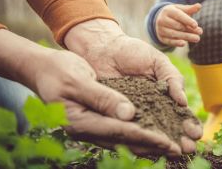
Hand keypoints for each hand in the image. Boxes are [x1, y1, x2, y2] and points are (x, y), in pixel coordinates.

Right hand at [0, 29, 180, 155]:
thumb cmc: (58, 71)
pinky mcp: (96, 121)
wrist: (43, 70)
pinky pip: (121, 132)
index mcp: (80, 122)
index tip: (169, 142)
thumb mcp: (78, 80)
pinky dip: (139, 134)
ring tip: (171, 148)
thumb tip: (129, 115)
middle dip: (153, 146)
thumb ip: (103, 97)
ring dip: (149, 144)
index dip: (146, 137)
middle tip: (178, 151)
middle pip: (126, 141)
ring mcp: (91, 127)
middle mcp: (87, 129)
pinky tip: (153, 136)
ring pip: (125, 139)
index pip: (120, 132)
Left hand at [64, 19, 201, 153]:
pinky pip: (127, 129)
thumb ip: (172, 78)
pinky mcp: (115, 117)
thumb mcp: (157, 61)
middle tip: (187, 148)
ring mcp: (133, 114)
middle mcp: (150, 108)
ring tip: (172, 152)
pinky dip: (136, 139)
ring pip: (149, 133)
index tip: (196, 133)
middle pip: (167, 128)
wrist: (103, 48)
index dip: (188, 124)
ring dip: (161, 143)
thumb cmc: (132, 52)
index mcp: (164, 95)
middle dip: (179, 139)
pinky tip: (146, 146)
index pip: (179, 114)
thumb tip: (183, 102)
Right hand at [156, 3, 202, 46]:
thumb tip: (199, 6)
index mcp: (168, 10)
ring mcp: (161, 29)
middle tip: (200, 32)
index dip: (187, 20)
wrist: (161, 20)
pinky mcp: (161, 38)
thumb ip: (190, 9)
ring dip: (186, 37)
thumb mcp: (181, 9)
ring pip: (174, 34)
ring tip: (197, 38)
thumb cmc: (174, 14)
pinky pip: (169, 41)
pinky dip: (176, 43)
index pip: (178, 15)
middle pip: (177, 26)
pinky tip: (184, 43)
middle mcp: (162, 20)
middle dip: (189, 29)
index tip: (196, 25)